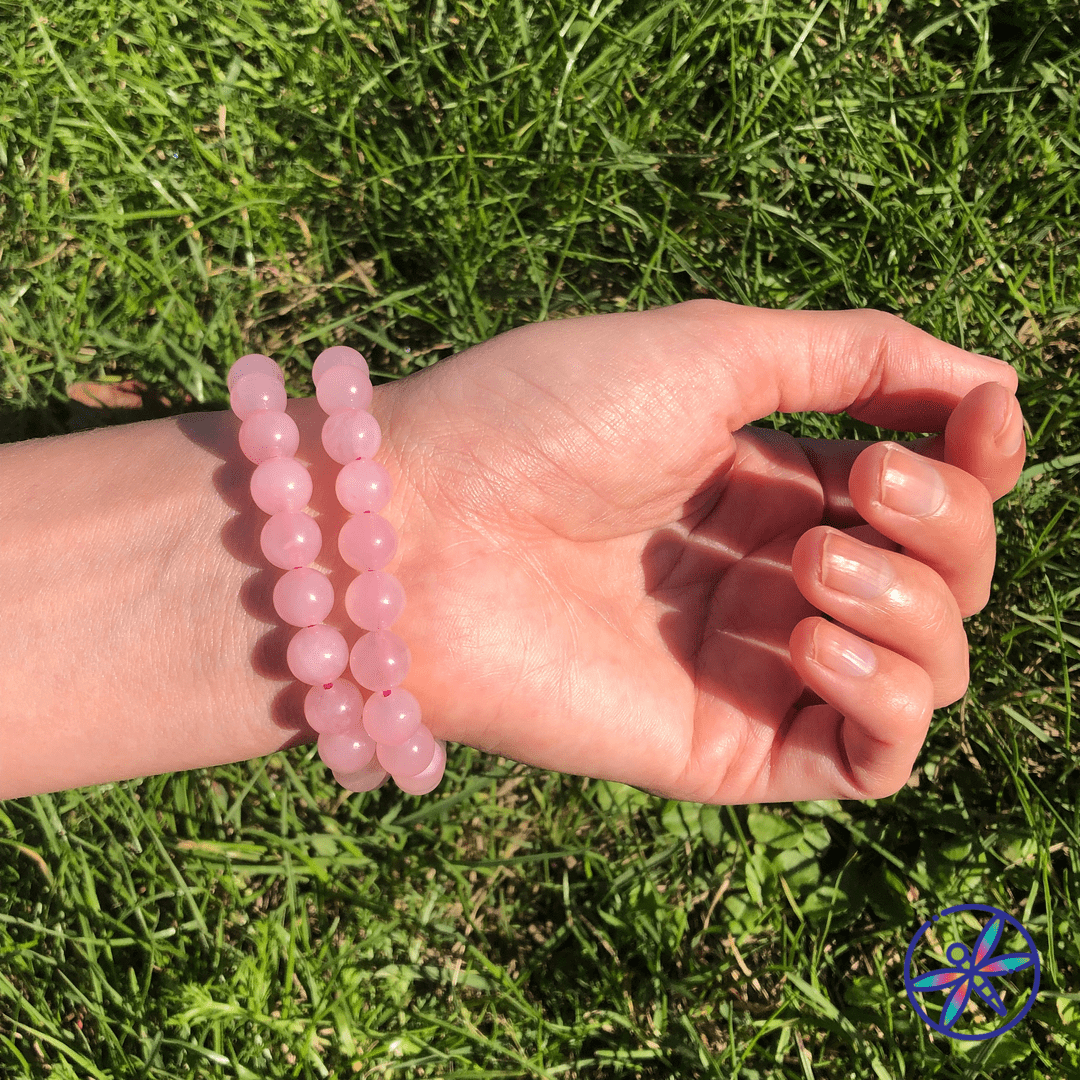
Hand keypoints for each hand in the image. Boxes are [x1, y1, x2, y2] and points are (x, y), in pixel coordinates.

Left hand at [378, 300, 1023, 803]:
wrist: (416, 531)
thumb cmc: (542, 419)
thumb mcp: (710, 350)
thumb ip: (853, 356)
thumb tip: (992, 376)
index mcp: (769, 484)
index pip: (930, 488)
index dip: (981, 455)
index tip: (983, 414)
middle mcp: (773, 576)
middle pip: (951, 576)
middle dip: (947, 524)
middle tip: (861, 485)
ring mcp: (757, 666)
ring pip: (935, 667)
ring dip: (915, 605)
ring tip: (806, 569)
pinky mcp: (730, 749)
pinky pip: (875, 758)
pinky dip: (888, 698)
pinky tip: (807, 635)